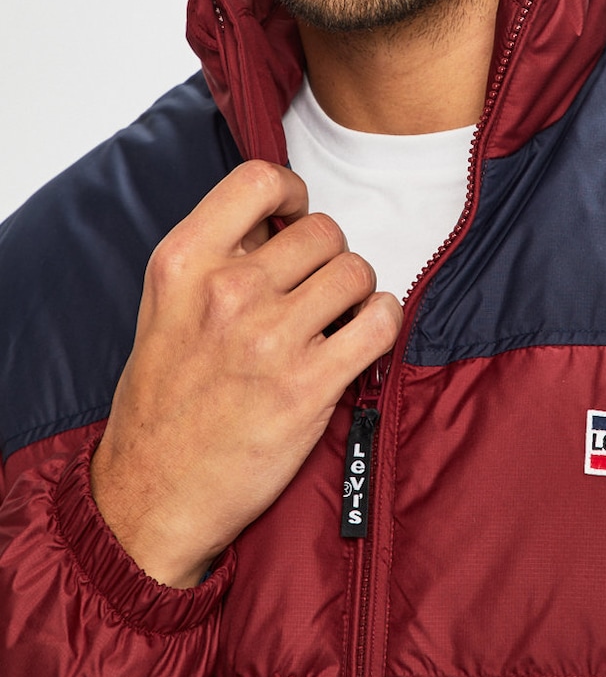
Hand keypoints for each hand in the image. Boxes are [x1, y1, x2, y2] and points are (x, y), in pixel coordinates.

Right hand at [90, 160, 401, 586]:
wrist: (152, 496)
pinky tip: (364, 335)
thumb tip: (280, 219)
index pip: (258, 180)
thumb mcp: (165, 307)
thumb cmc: (164, 400)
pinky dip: (382, 323)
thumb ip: (218, 256)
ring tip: (335, 319)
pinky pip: (380, 321)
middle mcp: (227, 291)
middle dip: (328, 256)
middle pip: (322, 230)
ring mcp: (269, 337)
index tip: (296, 216)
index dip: (291, 192)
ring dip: (356, 292)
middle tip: (315, 290)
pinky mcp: (309, 385)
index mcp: (183, 262)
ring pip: (355, 271)